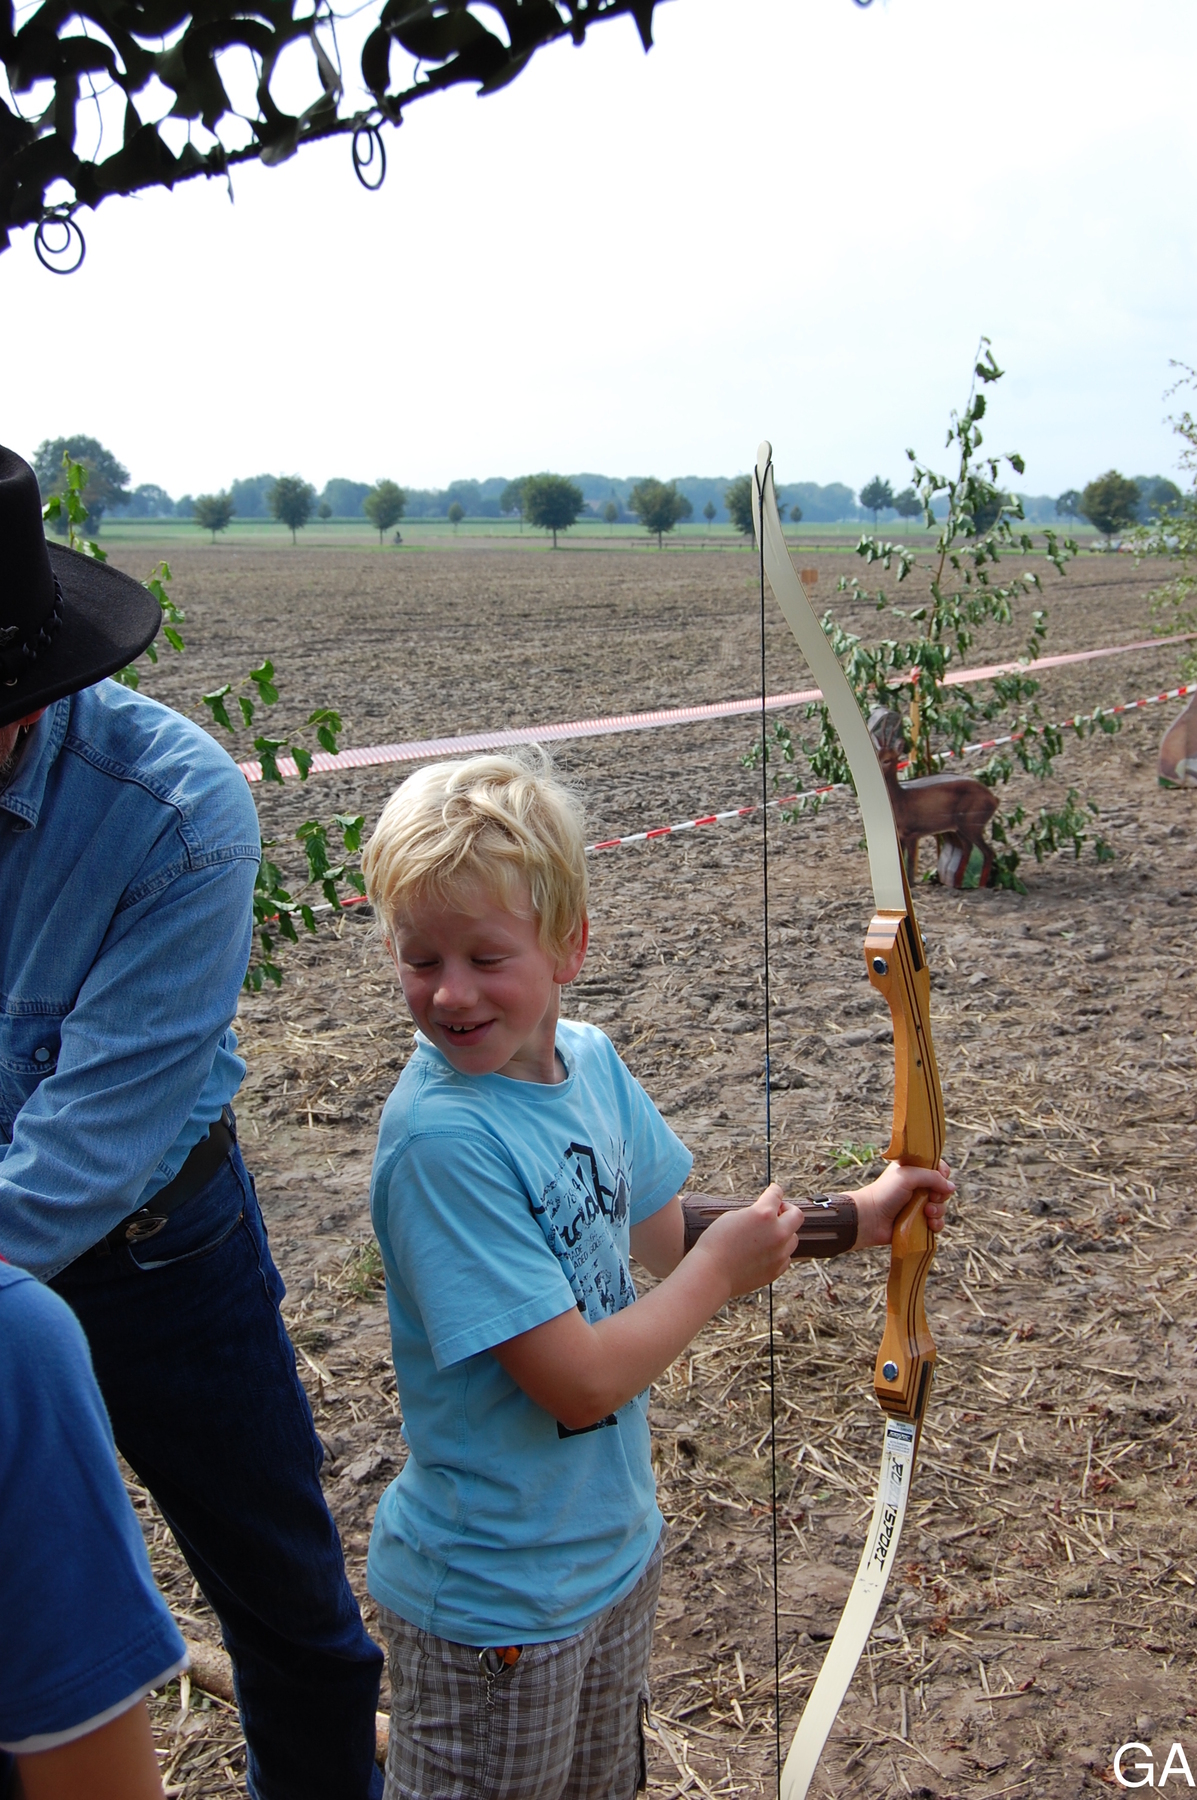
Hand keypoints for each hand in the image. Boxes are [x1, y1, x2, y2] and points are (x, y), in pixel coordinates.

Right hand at [690, 1182, 799, 1296]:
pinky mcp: (776, 1270)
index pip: (776, 1195)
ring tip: (768, 1235)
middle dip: (787, 1210)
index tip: (775, 1190)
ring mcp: (779, 1253)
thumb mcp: (733, 1217)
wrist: (711, 1273)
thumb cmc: (716, 1242)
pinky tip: (764, 1252)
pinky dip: (779, 1252)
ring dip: (784, 1232)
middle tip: (777, 1212)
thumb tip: (764, 1217)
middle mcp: (777, 1233)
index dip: (775, 1190)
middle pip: (797, 1215)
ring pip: (793, 1238)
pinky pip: (785, 1257)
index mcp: (764, 1214)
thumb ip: (754, 1214)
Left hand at [853, 1160, 953, 1249]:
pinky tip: (929, 1224)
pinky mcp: (918, 1222)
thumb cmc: (886, 1192)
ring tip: (927, 1213)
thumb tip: (951, 1187)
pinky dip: (936, 1224)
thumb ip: (932, 1176)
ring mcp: (918, 1205)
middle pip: (942, 1189)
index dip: (942, 1174)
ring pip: (941, 1207)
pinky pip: (937, 1223)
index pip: (937, 1168)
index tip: (939, 1179)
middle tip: (931, 1198)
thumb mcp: (909, 1175)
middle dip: (941, 1195)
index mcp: (913, 1171)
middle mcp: (917, 1187)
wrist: (870, 1218)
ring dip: (938, 1210)